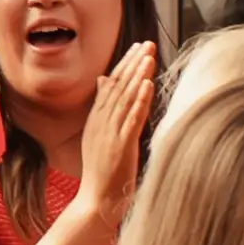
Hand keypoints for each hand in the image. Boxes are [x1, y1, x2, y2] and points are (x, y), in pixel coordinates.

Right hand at [76, 41, 159, 222]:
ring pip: (125, 98)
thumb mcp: (97, 134)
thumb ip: (102, 108)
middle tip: (146, 44)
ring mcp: (110, 133)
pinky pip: (131, 119)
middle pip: (118, 86)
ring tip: (148, 56)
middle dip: (133, 63)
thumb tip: (102, 81)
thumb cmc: (101, 172)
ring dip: (137, 75)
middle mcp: (101, 122)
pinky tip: (147, 85)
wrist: (95, 201)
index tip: (137, 48)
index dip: (124, 65)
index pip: (110, 84)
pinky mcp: (121, 145)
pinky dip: (139, 100)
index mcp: (96, 119)